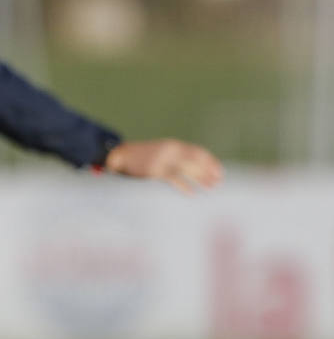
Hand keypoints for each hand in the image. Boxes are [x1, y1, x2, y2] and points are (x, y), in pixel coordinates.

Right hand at [103, 139, 223, 193]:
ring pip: (188, 169)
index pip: (198, 151)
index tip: (219, 172)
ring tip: (210, 187)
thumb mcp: (161, 152)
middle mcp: (171, 150)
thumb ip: (176, 156)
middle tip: (218, 182)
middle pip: (196, 160)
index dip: (211, 162)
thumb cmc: (142, 156)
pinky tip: (192, 193)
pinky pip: (174, 178)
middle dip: (209, 171)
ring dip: (201, 178)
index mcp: (173, 145)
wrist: (120, 154)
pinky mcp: (155, 170)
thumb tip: (193, 167)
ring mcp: (163, 159)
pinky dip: (184, 186)